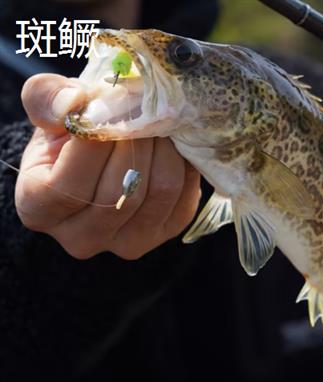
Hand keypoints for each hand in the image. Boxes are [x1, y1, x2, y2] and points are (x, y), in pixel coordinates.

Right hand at [17, 73, 200, 259]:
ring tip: (158, 122)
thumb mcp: (47, 108)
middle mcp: (81, 238)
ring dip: (166, 148)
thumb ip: (46, 97)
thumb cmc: (69, 132)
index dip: (97, 140)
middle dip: (138, 139)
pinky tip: (173, 145)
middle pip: (122, 189)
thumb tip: (74, 101)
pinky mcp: (167, 232)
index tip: (110, 107)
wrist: (101, 156)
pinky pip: (185, 195)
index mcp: (39, 210)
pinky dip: (184, 163)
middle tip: (142, 108)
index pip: (70, 184)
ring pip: (160, 189)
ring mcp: (127, 243)